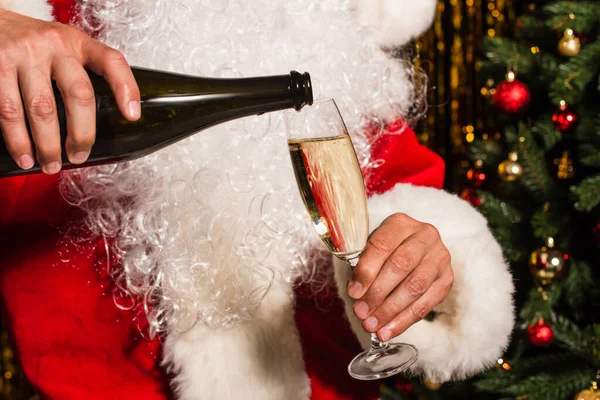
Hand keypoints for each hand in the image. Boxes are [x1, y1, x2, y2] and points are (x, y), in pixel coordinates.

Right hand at [0, 9, 139, 173]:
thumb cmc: (31, 44)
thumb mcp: (63, 46)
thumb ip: (81, 72)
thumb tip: (103, 119)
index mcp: (77, 43)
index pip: (111, 61)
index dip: (126, 88)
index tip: (132, 115)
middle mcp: (53, 45)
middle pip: (78, 95)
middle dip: (81, 134)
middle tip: (78, 156)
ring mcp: (23, 55)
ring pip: (42, 109)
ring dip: (47, 145)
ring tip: (50, 165)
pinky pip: (8, 110)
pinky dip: (17, 140)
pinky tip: (24, 155)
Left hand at [347, 213, 453, 341]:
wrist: (414, 248)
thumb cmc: (387, 250)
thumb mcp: (372, 248)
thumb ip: (364, 265)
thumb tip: (356, 293)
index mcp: (400, 223)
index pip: (382, 245)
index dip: (366, 271)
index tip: (353, 292)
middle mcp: (425, 236)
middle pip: (400, 266)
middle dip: (378, 293)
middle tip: (361, 312)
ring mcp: (439, 257)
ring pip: (415, 286)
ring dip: (391, 310)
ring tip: (372, 325)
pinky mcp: (447, 279)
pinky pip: (426, 303)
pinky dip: (404, 320)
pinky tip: (388, 330)